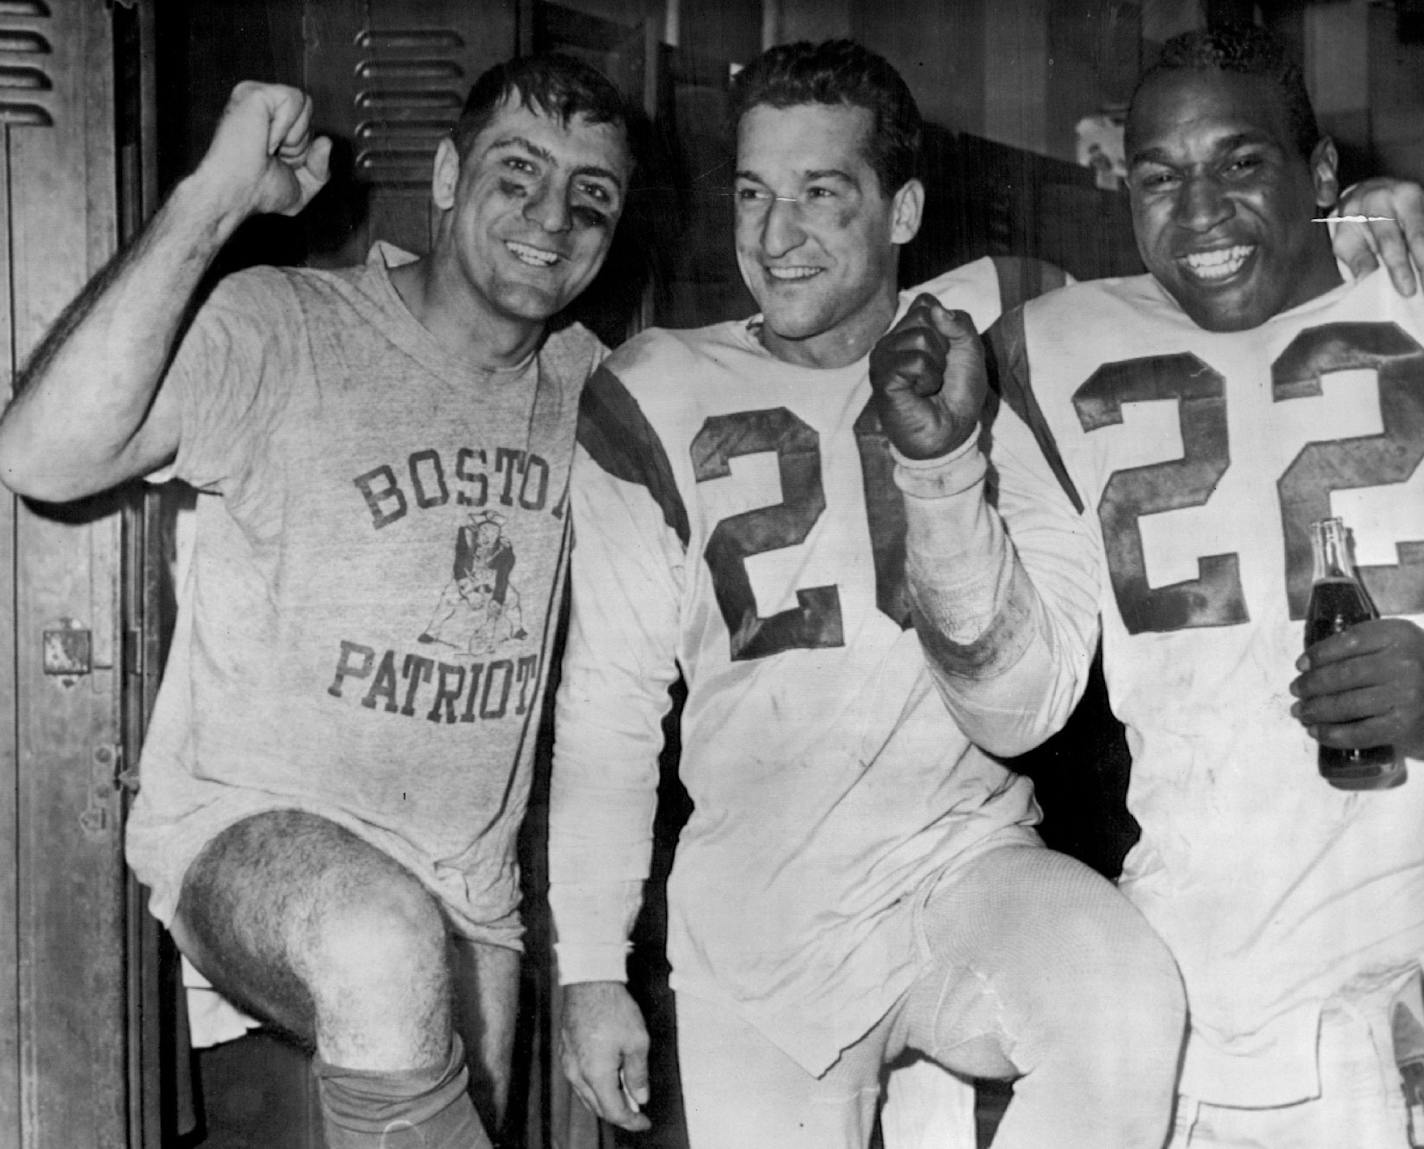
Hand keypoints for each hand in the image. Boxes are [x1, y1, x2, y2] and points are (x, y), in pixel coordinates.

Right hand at [193, 81, 331, 221]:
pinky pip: (294, 99)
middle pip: (310, 110)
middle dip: (300, 142)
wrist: (238, 192)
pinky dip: (285, 126)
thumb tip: (326, 142)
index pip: (309, 121)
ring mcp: (255, 96)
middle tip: (273, 155)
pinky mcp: (254, 91)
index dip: (304, 149)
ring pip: (304, 103)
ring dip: (294, 136)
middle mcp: (262, 107)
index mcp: (270, 124)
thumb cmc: (259, 192)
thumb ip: (320, 168)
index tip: (280, 163)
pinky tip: (265, 138)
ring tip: (267, 147)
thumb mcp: (302, 187)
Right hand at [560, 981, 651, 1132]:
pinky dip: (595, 1087)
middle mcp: (577, 1074)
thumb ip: (638, 1074)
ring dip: (606, 1101)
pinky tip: (608, 1078)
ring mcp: (568, 1063)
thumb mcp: (637, 1042)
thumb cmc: (613, 1008)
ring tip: (626, 1094)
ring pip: (586, 1095)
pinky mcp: (566, 1052)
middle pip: (597, 1107)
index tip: (644, 1122)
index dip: (631, 1121)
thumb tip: (640, 1097)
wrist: (589, 982)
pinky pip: (579, 1080)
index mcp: (596, 1075)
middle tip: (638, 1111)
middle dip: (619, 1113)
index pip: (613, 1111)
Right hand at [867, 294, 986, 459]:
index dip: (947, 326)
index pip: (926, 303)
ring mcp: (883, 357)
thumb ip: (960, 324)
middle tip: (938, 372)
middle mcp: (892, 340)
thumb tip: (935, 309)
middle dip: (943, 346)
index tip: (949, 354)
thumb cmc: (958, 394)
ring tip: (928, 385)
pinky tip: (920, 393)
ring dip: (936, 365)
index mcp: (910, 331)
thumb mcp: (971, 351)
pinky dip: (927, 378)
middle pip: (924, 315)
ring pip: (920, 337)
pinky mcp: (882, 376)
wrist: (951, 431)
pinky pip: (914, 360)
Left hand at [1291, 618, 1423, 758]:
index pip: (1350, 642)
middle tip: (1295, 690)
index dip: (1319, 654)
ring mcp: (1405, 696)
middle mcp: (1403, 665)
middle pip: (1344, 674)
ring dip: (1316, 710)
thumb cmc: (1410, 662)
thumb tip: (1308, 664)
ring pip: (1347, 704)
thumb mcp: (1392, 640)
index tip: (1300, 665)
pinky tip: (1316, 732)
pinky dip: (1333, 734)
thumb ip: (1359, 643)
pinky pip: (1360, 732)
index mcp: (1398, 636)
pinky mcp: (1402, 724)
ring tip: (1300, 711)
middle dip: (1311, 684)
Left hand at [1331, 178, 1423, 296]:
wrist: (1371, 192)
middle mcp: (1402, 196)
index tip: (1406, 290)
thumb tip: (1366, 279)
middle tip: (1423, 291)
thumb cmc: (1357, 221)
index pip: (1389, 240)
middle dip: (1422, 265)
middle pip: (1417, 235)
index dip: (1399, 267)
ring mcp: (1421, 197)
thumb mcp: (1347, 237)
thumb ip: (1358, 257)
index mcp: (1376, 203)